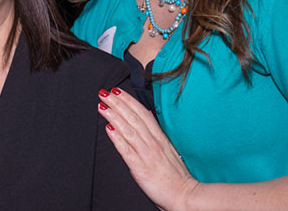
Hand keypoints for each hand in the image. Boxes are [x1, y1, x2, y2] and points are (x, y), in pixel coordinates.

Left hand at [98, 87, 199, 210]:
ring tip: (102, 106)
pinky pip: (127, 151)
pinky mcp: (141, 168)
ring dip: (114, 116)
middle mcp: (153, 144)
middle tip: (104, 93)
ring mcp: (147, 155)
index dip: (129, 101)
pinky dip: (117, 138)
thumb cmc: (176, 176)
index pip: (143, 114)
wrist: (185, 197)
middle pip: (134, 118)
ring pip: (129, 130)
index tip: (116, 91)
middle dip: (118, 104)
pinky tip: (108, 129)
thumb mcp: (168, 149)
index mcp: (160, 138)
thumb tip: (147, 114)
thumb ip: (156, 132)